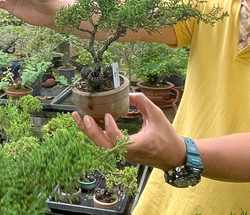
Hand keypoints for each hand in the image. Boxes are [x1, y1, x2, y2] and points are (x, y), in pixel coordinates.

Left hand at [72, 93, 186, 170]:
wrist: (172, 156)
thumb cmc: (166, 136)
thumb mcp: (157, 115)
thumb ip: (142, 102)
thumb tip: (128, 93)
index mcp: (138, 145)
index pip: (118, 140)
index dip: (110, 129)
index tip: (108, 115)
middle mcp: (127, 153)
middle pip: (103, 146)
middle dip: (90, 131)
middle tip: (82, 116)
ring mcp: (123, 155)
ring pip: (101, 146)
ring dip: (88, 132)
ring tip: (78, 118)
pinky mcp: (121, 154)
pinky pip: (104, 145)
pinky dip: (94, 134)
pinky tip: (87, 123)